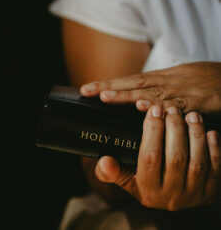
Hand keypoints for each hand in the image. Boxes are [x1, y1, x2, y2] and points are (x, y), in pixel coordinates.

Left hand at [80, 62, 220, 114]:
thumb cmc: (209, 79)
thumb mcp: (182, 78)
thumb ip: (160, 86)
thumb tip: (138, 96)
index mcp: (165, 76)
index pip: (132, 79)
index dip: (109, 83)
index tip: (87, 89)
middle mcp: (170, 81)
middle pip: (135, 83)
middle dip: (110, 88)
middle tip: (87, 91)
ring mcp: (183, 91)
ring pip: (151, 93)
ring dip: (127, 95)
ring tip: (106, 97)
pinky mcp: (198, 103)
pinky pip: (176, 106)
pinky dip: (159, 107)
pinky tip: (144, 109)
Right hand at [94, 105, 220, 210]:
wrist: (170, 203)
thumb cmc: (143, 184)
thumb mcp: (124, 180)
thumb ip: (110, 171)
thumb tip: (103, 161)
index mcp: (147, 191)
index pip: (150, 157)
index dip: (152, 131)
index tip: (154, 110)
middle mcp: (171, 197)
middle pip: (176, 158)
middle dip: (175, 129)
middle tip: (172, 109)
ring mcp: (193, 196)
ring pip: (197, 162)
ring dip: (195, 135)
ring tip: (191, 115)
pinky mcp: (210, 194)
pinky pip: (215, 169)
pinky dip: (213, 148)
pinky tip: (209, 131)